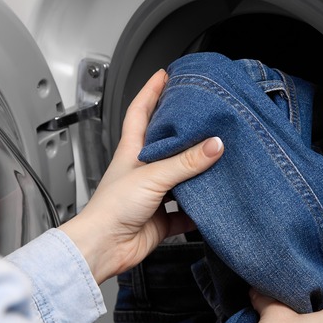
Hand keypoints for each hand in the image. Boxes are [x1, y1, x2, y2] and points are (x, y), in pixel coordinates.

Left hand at [59, 69, 223, 283]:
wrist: (104, 247)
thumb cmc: (111, 209)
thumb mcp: (152, 176)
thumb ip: (186, 161)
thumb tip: (215, 144)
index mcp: (132, 151)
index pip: (140, 111)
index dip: (151, 91)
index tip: (165, 75)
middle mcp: (142, 170)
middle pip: (165, 143)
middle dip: (183, 129)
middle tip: (204, 115)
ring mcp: (152, 194)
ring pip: (181, 177)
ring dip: (197, 173)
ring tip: (219, 159)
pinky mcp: (161, 218)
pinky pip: (187, 212)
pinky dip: (200, 212)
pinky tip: (213, 207)